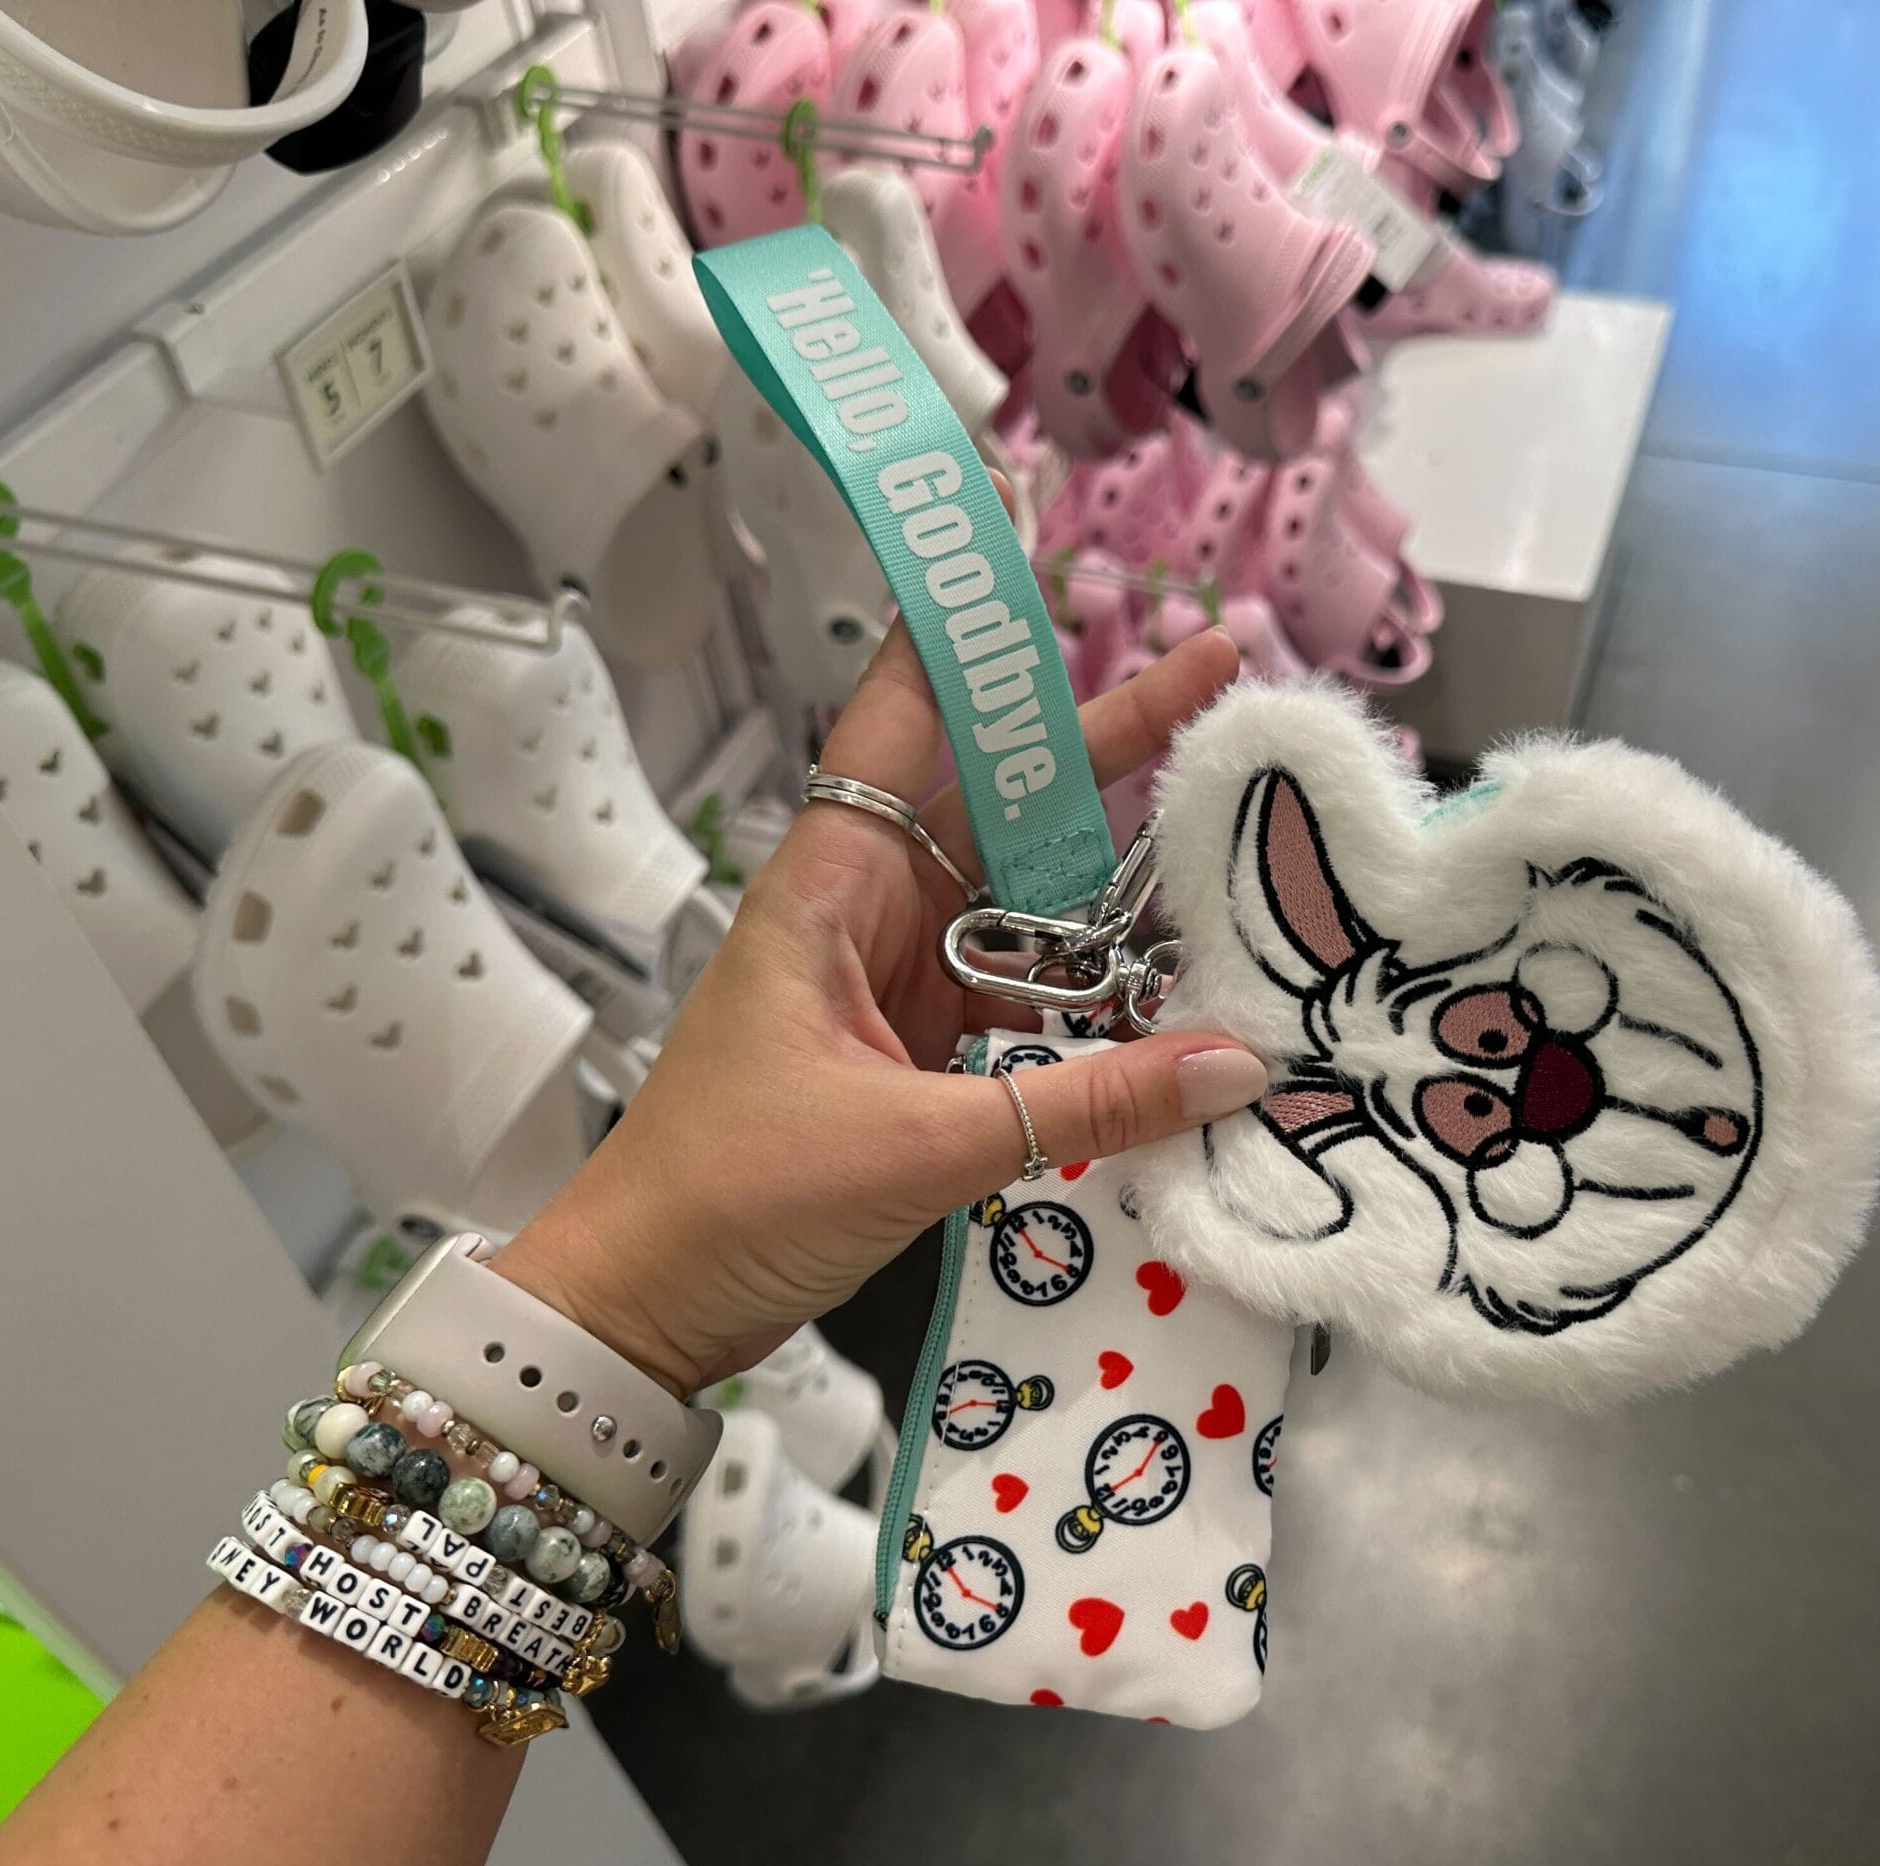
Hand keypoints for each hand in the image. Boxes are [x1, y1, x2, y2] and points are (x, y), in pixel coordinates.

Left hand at [493, 619, 1266, 1395]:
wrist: (646, 1307)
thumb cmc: (731, 1200)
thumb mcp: (917, 1148)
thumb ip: (1082, 1104)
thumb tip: (1233, 1063)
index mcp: (831, 888)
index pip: (900, 717)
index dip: (968, 633)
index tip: (1036, 543)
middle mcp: (866, 912)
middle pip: (1001, 796)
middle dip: (1106, 737)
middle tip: (1218, 666)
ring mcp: (895, 983)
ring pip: (1025, 898)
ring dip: (1115, 875)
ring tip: (1230, 830)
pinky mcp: (916, 1053)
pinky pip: (1028, 992)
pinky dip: (1096, 988)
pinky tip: (1179, 993)